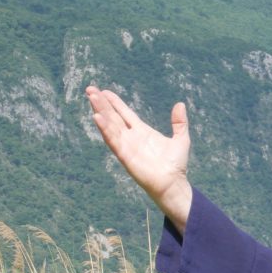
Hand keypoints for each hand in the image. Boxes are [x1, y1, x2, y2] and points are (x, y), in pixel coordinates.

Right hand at [86, 86, 193, 229]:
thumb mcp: (181, 139)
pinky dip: (105, 129)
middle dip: (101, 103)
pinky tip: (97, 117)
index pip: (124, 113)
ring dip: (100, 112)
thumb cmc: (176, 165)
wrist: (173, 184)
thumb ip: (179, 122)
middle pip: (113, 117)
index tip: (104, 91)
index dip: (114, 102)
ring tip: (91, 97)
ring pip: (110, 125)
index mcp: (142, 131)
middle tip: (90, 89)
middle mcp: (131, 137)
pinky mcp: (124, 156)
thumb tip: (180, 103)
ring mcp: (126, 146)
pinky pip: (112, 141)